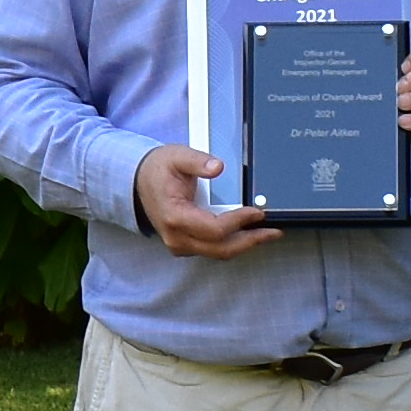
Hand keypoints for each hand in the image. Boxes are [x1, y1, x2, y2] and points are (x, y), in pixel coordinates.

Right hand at [137, 142, 275, 259]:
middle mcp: (177, 237)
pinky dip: (232, 243)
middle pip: (220, 249)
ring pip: (218, 253)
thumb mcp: (176, 157)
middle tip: (273, 232)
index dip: (239, 222)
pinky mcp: (185, 245)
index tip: (257, 212)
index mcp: (175, 216)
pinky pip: (213, 250)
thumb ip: (197, 161)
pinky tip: (247, 233)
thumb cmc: (157, 170)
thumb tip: (218, 167)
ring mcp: (180, 245)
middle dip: (250, 241)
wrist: (138, 182)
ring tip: (266, 234)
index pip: (214, 229)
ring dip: (243, 244)